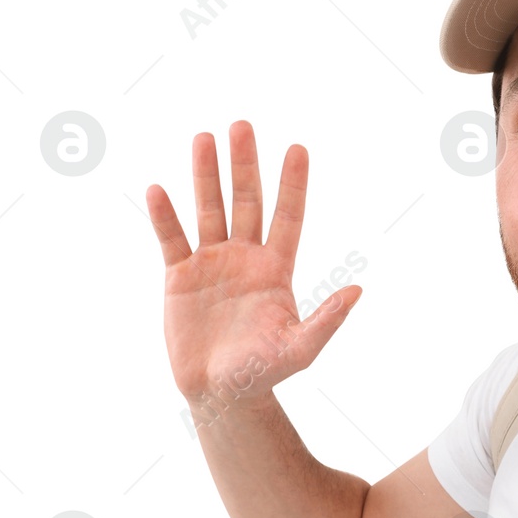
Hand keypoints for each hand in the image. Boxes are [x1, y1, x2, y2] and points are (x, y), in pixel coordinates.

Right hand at [145, 120, 359, 413]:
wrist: (223, 393)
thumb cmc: (266, 371)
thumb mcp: (302, 348)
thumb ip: (327, 319)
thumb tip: (358, 290)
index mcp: (277, 268)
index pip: (288, 216)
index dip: (292, 183)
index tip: (297, 148)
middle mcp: (245, 257)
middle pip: (246, 201)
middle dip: (244, 165)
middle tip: (241, 125)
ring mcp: (212, 263)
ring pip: (209, 210)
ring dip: (205, 175)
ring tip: (203, 138)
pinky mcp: (180, 277)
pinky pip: (172, 240)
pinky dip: (165, 216)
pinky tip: (159, 189)